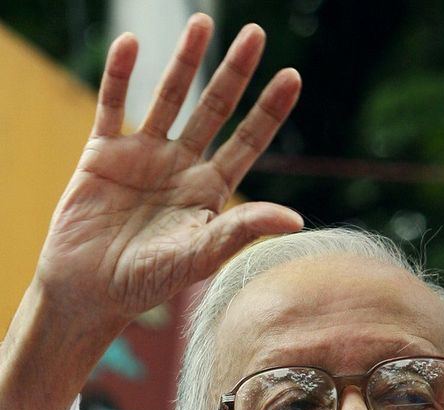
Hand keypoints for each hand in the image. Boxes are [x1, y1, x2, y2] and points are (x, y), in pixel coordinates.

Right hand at [36, 14, 301, 334]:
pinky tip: (131, 44)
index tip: (292, 77)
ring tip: (202, 23)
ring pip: (169, 97)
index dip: (269, 111)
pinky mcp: (104, 152)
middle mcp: (181, 167)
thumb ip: (242, 231)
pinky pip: (113, 104)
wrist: (89, 290)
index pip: (248, 142)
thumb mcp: (199, 257)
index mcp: (210, 192)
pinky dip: (120, 75)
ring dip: (185, 61)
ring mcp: (144, 156)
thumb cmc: (147, 283)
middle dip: (234, 72)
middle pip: (215, 109)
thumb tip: (295, 220)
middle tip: (256, 33)